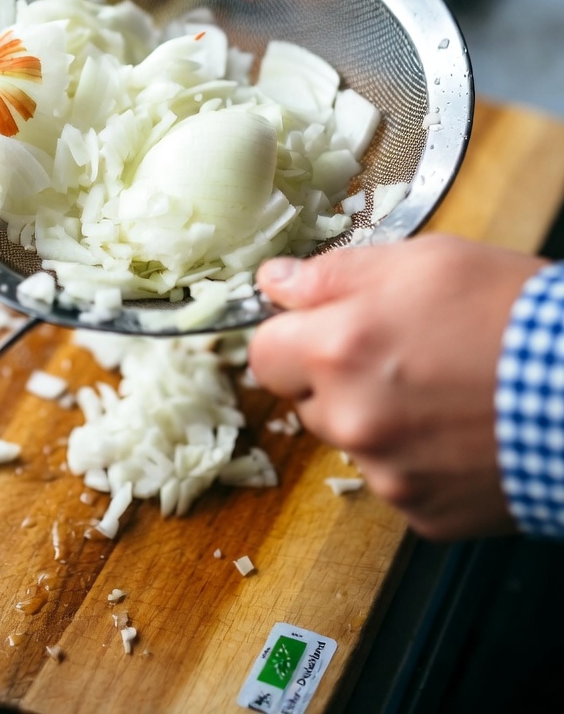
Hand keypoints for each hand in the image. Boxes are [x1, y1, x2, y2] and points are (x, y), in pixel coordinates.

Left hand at [250, 235, 543, 539]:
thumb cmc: (511, 314)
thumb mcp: (422, 261)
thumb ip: (333, 273)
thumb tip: (274, 281)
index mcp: (337, 350)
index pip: (262, 352)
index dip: (291, 336)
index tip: (320, 329)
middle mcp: (350, 420)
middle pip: (306, 400)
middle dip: (336, 377)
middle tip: (398, 353)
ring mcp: (386, 474)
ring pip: (352, 441)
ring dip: (376, 419)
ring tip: (440, 390)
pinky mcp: (423, 513)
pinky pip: (397, 480)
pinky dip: (418, 459)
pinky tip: (459, 429)